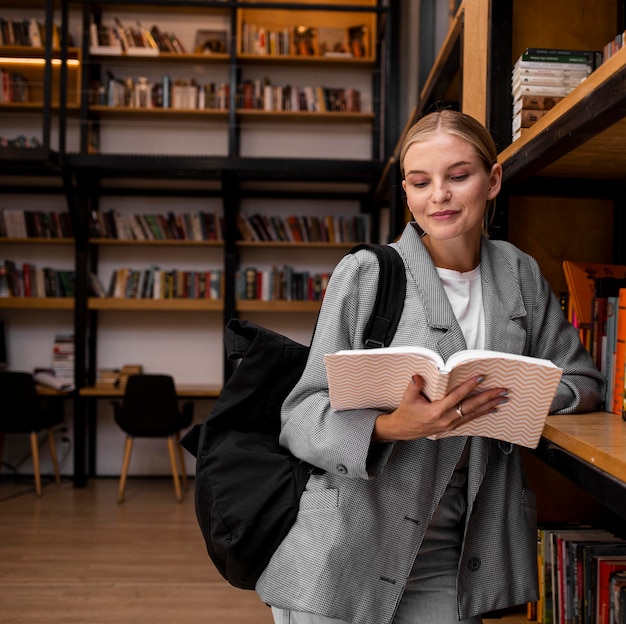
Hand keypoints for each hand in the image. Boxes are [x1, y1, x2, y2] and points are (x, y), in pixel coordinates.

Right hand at [372, 374, 507, 441]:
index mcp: (436, 411)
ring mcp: (450, 425)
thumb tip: (417, 377)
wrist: (404, 430)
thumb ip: (413, 386)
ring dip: (489, 406)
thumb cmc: (407, 413)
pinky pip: (470, 419)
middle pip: (471, 407)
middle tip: (501, 390)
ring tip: (502, 399)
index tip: (480, 378)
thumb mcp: (407, 398)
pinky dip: (482, 413)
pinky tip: (491, 409)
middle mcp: (446, 419)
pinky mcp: (452, 427)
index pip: (456, 397)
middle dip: (487, 398)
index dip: (469, 386)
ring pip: (474, 414)